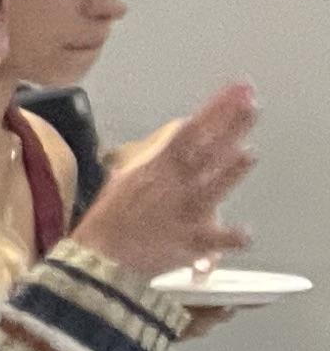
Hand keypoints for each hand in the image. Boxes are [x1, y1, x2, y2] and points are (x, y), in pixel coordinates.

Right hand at [71, 83, 256, 285]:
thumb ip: (152, 160)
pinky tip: (245, 233)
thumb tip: (174, 141)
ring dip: (231, 170)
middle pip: (207, 150)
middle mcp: (174, 185)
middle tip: (251, 103)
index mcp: (156, 168)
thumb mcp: (125, 180)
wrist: (99, 260)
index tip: (235, 90)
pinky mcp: (191, 242)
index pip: (190, 130)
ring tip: (248, 152)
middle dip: (231, 125)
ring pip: (214, 187)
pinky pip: (218, 240)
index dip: (215, 109)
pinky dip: (231, 237)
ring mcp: (185, 213)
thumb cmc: (108, 222)